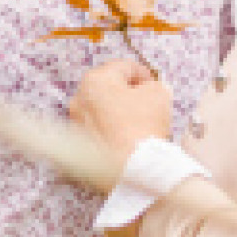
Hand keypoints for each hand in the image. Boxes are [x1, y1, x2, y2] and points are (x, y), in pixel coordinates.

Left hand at [69, 54, 172, 176]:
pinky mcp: (79, 145)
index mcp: (96, 80)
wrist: (132, 169)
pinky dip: (110, 131)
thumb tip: (150, 90)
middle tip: (147, 104)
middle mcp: (79, 99)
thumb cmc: (143, 127)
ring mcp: (76, 123)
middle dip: (127, 94)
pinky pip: (98, 130)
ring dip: (117, 112)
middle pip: (108, 88)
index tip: (154, 84)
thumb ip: (154, 85)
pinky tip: (127, 139)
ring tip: (138, 124)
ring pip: (101, 110)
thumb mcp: (159, 94)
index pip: (124, 67)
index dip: (144, 74)